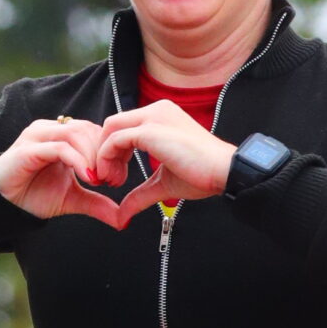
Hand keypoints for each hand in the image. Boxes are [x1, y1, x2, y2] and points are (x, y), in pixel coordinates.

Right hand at [0, 116, 159, 227]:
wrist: (5, 205)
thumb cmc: (36, 195)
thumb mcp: (74, 199)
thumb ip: (97, 204)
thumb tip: (122, 220)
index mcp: (63, 135)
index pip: (94, 130)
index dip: (109, 151)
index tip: (117, 177)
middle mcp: (51, 129)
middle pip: (87, 129)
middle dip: (104, 154)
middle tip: (111, 180)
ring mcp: (38, 136)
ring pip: (75, 134)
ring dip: (92, 156)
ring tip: (100, 180)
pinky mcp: (28, 149)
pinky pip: (59, 147)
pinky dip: (77, 161)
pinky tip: (87, 177)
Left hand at [95, 101, 236, 212]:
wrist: (223, 171)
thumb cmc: (201, 175)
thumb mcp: (163, 183)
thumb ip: (140, 194)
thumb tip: (122, 216)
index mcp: (161, 116)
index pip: (124, 127)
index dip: (113, 152)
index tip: (116, 177)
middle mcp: (156, 110)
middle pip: (113, 125)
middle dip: (104, 153)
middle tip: (110, 181)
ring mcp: (153, 117)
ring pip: (110, 129)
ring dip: (103, 156)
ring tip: (112, 181)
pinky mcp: (150, 130)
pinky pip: (116, 139)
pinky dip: (107, 158)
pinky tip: (115, 178)